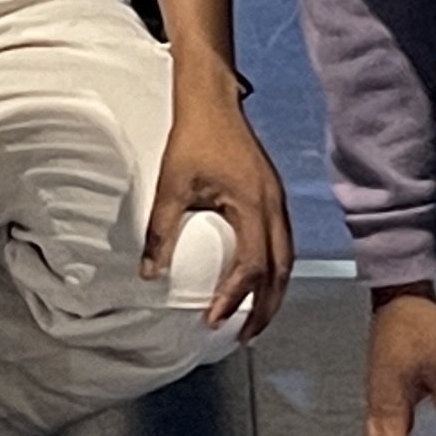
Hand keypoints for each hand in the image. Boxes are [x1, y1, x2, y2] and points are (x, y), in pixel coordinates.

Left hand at [143, 92, 294, 338]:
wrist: (211, 100)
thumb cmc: (193, 138)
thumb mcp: (171, 186)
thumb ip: (161, 231)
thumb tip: (148, 274)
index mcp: (253, 205)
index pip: (252, 265)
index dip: (236, 296)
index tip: (214, 318)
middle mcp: (274, 206)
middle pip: (281, 270)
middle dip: (266, 307)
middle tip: (244, 336)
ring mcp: (278, 199)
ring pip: (287, 258)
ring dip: (273, 291)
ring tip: (252, 317)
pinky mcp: (273, 194)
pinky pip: (282, 242)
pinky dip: (273, 269)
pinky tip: (256, 280)